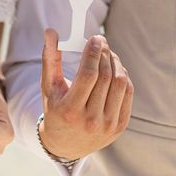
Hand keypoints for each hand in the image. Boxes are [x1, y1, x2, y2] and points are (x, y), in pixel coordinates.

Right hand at [40, 29, 133, 160]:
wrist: (65, 144)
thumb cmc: (55, 109)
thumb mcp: (48, 86)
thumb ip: (50, 58)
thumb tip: (51, 32)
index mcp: (70, 110)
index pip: (88, 75)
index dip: (94, 53)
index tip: (94, 38)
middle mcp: (91, 120)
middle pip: (105, 77)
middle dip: (105, 54)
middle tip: (101, 41)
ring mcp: (108, 125)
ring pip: (120, 83)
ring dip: (116, 62)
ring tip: (108, 53)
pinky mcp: (120, 126)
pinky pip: (127, 93)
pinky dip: (123, 76)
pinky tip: (114, 68)